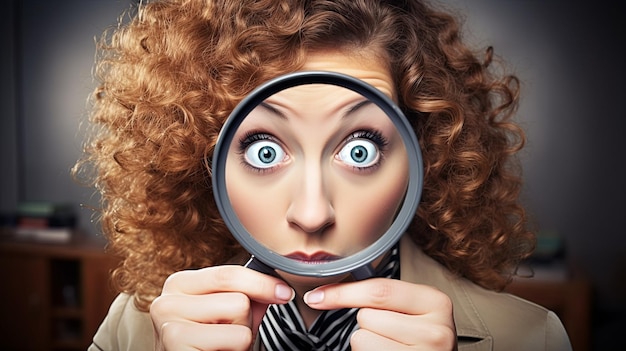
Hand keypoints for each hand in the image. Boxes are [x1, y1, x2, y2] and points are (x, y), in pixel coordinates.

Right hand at [150, 265, 293, 350]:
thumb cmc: (209, 348)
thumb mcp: (228, 316)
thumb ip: (248, 295)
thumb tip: (277, 282)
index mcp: (179, 284)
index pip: (229, 273)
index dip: (262, 282)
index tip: (284, 292)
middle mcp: (167, 299)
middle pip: (238, 295)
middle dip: (244, 318)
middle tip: (227, 334)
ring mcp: (168, 322)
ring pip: (238, 312)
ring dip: (240, 335)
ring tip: (220, 345)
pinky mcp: (176, 342)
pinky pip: (235, 337)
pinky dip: (236, 350)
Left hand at [303, 278, 456, 349]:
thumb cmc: (420, 340)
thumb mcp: (413, 312)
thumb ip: (386, 297)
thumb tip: (327, 291)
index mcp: (436, 301)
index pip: (379, 290)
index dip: (342, 292)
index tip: (316, 296)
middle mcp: (435, 328)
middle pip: (367, 315)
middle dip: (366, 322)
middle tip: (389, 333)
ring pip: (362, 338)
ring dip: (366, 343)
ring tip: (390, 347)